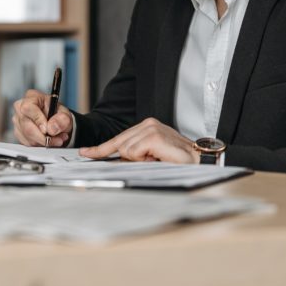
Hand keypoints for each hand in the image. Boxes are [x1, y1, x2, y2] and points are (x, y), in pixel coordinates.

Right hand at [12, 89, 71, 146]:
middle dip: (43, 137)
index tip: (47, 130)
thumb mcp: (65, 114)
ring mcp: (17, 120)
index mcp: (32, 97)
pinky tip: (47, 140)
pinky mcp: (18, 132)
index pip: (28, 108)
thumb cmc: (57, 114)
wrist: (55, 122)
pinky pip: (27, 143)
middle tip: (58, 139)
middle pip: (26, 125)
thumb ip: (62, 119)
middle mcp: (21, 107)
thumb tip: (51, 128)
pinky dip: (39, 144)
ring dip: (43, 141)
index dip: (38, 120)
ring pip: (27, 136)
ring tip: (56, 138)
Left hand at [79, 118, 199, 162]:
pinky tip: (159, 157)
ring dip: (141, 160)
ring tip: (159, 159)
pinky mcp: (153, 135)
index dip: (101, 149)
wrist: (200, 162)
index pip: (118, 139)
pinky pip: (134, 152)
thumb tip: (114, 161)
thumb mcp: (151, 158)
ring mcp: (150, 128)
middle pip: (119, 145)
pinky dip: (145, 160)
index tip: (85, 153)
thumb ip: (134, 157)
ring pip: (126, 150)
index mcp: (146, 127)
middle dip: (131, 159)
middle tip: (154, 160)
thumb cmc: (178, 162)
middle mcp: (147, 124)